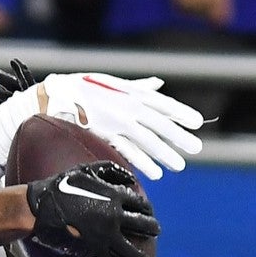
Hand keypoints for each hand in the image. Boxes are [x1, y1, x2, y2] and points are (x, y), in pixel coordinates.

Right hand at [25, 162, 159, 256]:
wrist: (38, 208)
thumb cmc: (59, 186)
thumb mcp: (85, 170)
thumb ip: (110, 171)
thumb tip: (131, 178)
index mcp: (114, 196)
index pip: (140, 204)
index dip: (147, 209)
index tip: (149, 213)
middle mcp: (115, 216)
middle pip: (144, 226)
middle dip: (152, 230)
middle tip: (155, 233)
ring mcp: (106, 236)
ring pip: (132, 252)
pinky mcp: (94, 252)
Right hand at [33, 72, 204, 177]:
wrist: (57, 94)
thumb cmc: (88, 88)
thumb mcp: (115, 84)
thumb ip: (138, 87)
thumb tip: (158, 84)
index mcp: (132, 92)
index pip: (163, 103)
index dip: (181, 113)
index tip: (198, 123)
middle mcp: (127, 105)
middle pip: (160, 123)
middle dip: (179, 137)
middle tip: (196, 148)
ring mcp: (116, 121)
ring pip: (147, 139)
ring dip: (165, 154)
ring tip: (179, 165)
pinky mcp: (104, 134)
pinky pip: (128, 150)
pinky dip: (143, 162)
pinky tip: (156, 172)